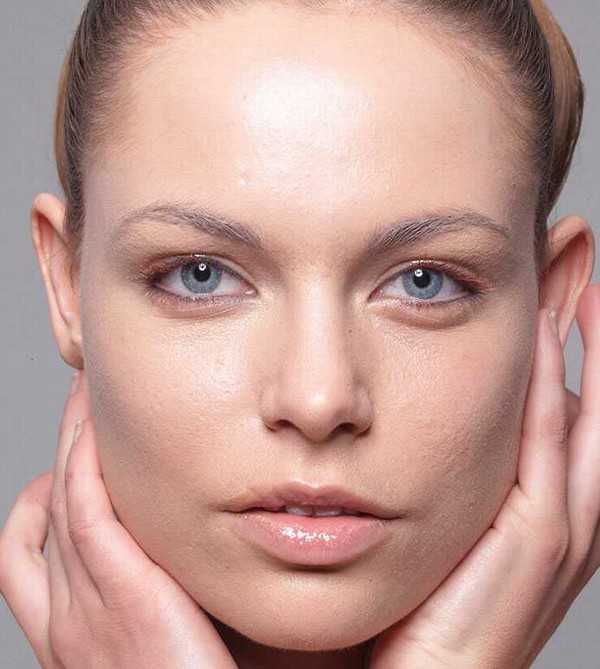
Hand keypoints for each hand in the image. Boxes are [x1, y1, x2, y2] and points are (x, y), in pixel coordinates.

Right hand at [0, 368, 235, 668]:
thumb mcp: (149, 647)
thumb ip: (151, 598)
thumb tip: (171, 554)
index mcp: (69, 632)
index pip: (33, 542)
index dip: (45, 489)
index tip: (74, 450)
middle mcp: (64, 616)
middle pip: (43, 508)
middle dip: (58, 449)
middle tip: (80, 403)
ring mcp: (83, 607)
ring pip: (61, 500)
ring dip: (70, 441)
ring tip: (87, 396)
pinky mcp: (122, 596)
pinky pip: (86, 512)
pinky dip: (84, 466)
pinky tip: (98, 430)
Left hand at [369, 284, 599, 668]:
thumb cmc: (412, 611)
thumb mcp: (428, 522)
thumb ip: (431, 468)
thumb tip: (404, 415)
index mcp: (530, 499)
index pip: (556, 397)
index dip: (563, 332)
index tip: (548, 274)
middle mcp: (553, 506)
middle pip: (583, 391)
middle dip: (586, 318)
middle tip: (573, 246)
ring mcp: (551, 526)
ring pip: (583, 415)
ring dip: (588, 341)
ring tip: (581, 272)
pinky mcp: (532, 546)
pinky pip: (550, 454)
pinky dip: (558, 397)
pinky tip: (548, 335)